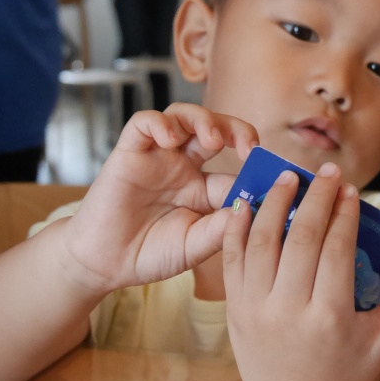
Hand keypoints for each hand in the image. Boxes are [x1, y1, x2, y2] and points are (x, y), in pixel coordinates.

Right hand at [63, 103, 257, 296]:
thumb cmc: (149, 254)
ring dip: (203, 119)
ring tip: (212, 139)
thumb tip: (254, 207)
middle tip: (248, 148)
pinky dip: (159, 123)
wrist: (104, 263)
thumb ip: (222, 228)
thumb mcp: (194, 246)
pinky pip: (144, 122)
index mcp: (205, 190)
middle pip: (217, 129)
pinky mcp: (129, 152)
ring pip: (184, 117)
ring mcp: (157, 157)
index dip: (259, 171)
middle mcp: (184, 167)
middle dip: (238, 130)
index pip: (239, 170)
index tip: (276, 179)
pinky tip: (168, 138)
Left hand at [223, 162, 379, 380]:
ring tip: (289, 177)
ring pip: (261, 242)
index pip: (335, 251)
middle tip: (327, 172)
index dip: (344, 216)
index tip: (351, 191)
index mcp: (329, 318)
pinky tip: (247, 203)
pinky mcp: (234, 309)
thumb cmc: (342, 378)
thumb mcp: (378, 345)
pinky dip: (236, 228)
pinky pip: (232, 260)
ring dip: (274, 204)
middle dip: (315, 199)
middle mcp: (288, 310)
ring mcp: (255, 309)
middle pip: (299, 239)